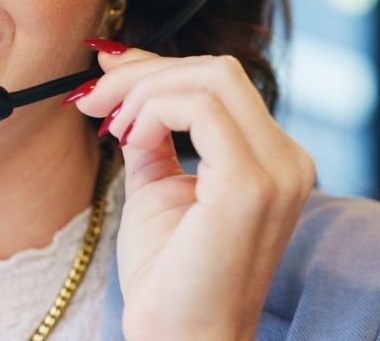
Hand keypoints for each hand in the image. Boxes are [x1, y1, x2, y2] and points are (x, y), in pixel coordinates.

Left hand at [69, 44, 315, 339]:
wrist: (178, 337)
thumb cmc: (167, 272)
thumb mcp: (155, 182)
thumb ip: (148, 127)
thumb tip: (118, 70)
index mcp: (270, 157)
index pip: (219, 82)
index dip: (156, 66)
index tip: (104, 72)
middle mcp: (286, 159)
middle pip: (217, 70)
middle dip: (143, 73)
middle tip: (93, 99)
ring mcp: (276, 171)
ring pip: (210, 79)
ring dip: (143, 90)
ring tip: (110, 126)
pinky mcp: (251, 184)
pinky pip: (199, 110)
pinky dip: (153, 112)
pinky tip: (130, 141)